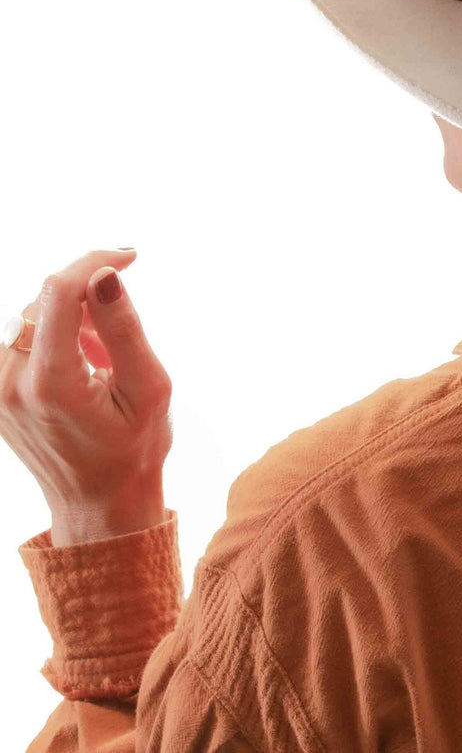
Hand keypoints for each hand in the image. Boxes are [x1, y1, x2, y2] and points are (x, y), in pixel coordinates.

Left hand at [0, 249, 172, 544]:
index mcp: (51, 382)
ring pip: (32, 318)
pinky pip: (21, 340)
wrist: (98, 504)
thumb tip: (106, 275)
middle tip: (123, 331)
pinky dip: (55, 338)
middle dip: (88, 297)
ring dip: (72, 320)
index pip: (59, 291)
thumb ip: (123, 328)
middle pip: (44, 301)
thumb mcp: (148, 387)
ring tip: (103, 363)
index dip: (94, 261)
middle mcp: (10, 382)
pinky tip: (81, 369)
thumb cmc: (133, 448)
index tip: (130, 257)